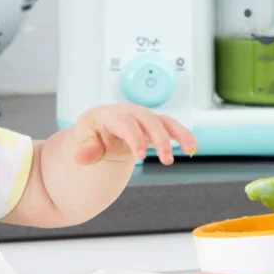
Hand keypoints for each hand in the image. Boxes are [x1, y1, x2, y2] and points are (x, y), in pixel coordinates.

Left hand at [72, 105, 197, 166]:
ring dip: (179, 135)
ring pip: (165, 122)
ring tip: (190, 150)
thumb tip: (79, 159)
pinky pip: (172, 127)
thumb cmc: (94, 133)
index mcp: (113, 115)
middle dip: (160, 139)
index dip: (134, 138)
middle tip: (167, 159)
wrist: (101, 125)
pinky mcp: (155, 125)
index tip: (140, 155)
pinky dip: (184, 135)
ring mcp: (145, 118)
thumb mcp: (87, 141)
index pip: (126, 124)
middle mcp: (132, 113)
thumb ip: (87, 150)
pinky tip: (193, 148)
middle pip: (149, 121)